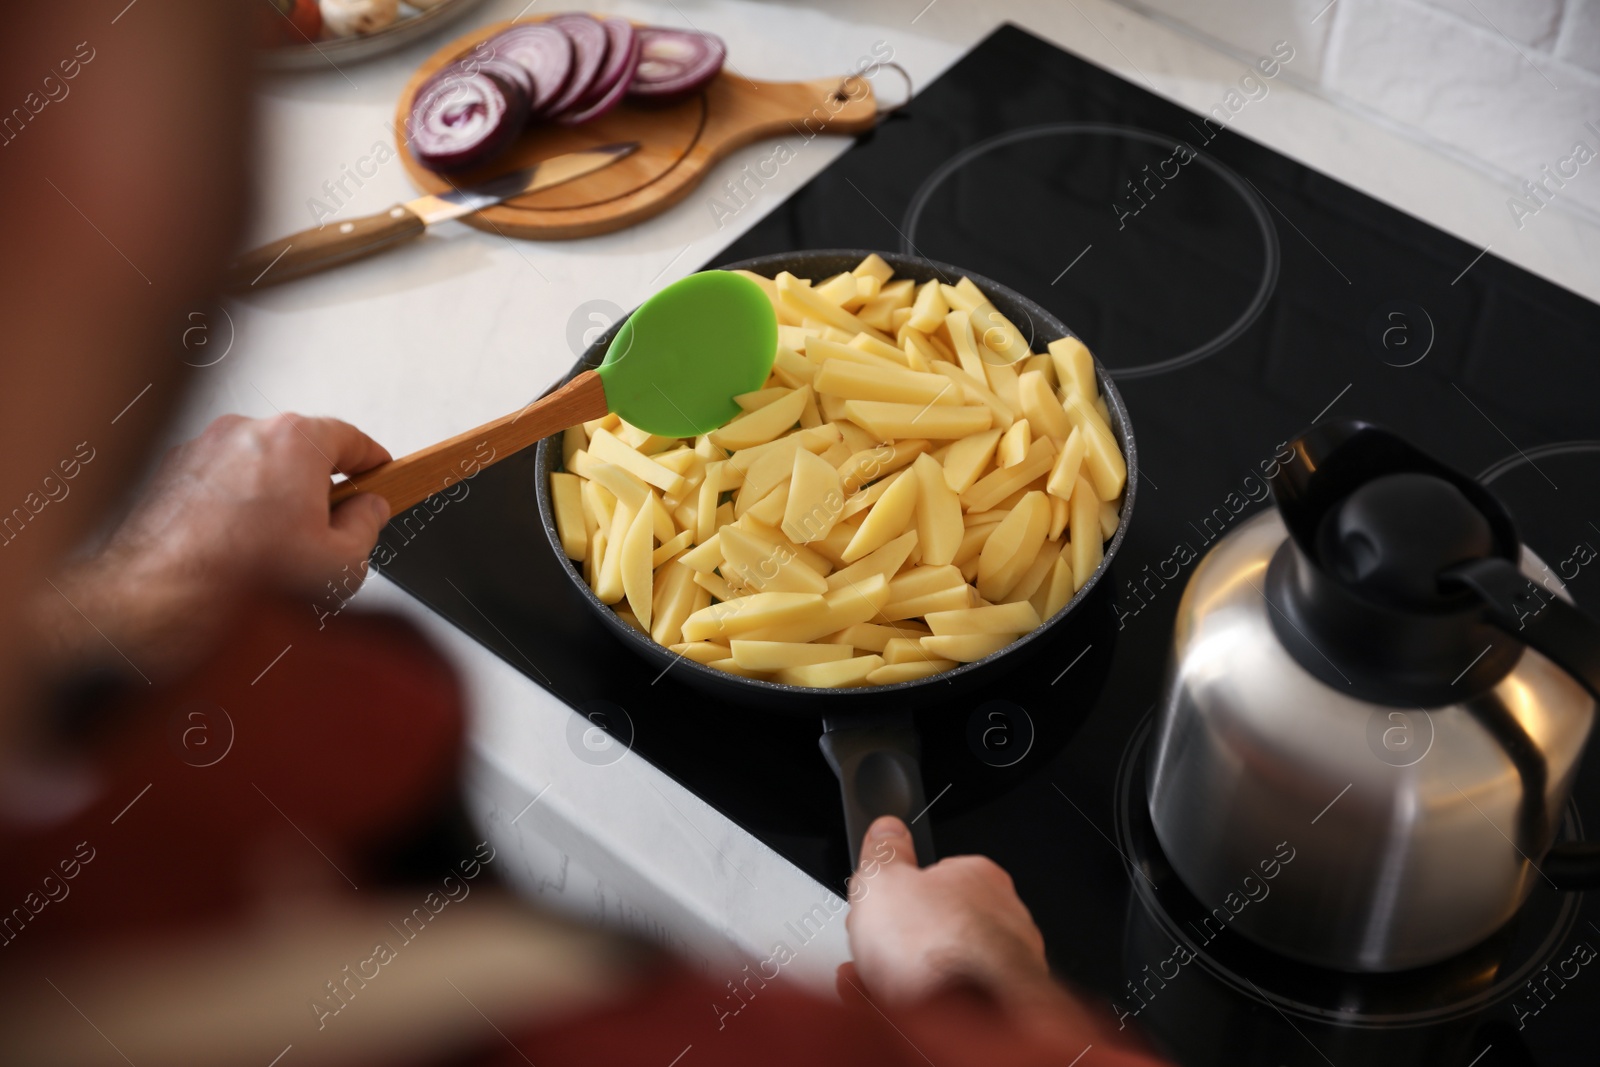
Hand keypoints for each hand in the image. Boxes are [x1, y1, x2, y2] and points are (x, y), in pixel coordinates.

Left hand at [43, 414, 390, 675]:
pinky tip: (238, 549)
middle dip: (319, 484)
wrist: (158, 599)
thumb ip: (368, 524)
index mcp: (294, 439)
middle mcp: (244, 431)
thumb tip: (368, 509)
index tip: (379, 474)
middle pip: (301, 449)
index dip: (373, 461)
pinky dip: (235, 506)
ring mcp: (201, 449)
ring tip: (276, 549)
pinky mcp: (170, 473)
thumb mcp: (342, 563)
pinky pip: (220, 482)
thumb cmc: (242, 579)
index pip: (351, 437)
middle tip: (330, 528)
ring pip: (257, 465)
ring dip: (274, 496)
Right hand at [842, 815, 1050, 1010]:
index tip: (872, 906)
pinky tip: (889, 1006)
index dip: (894, 892)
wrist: (971, 1017)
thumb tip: (886, 829)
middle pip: (936, 921)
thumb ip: (883, 851)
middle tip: (867, 948)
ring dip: (903, 971)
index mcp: (978, 876)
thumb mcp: (883, 880)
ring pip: (943, 962)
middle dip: (896, 938)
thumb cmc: (939, 948)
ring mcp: (1005, 964)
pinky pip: (951, 997)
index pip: (932, 874)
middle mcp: (1002, 916)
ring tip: (867, 982)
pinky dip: (919, 1001)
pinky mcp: (997, 1004)